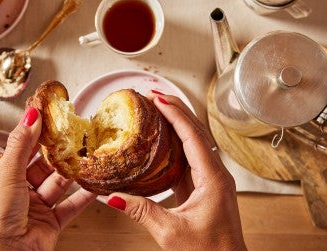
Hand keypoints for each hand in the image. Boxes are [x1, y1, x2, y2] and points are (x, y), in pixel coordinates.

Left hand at [0, 107, 95, 249]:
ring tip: (86, 155)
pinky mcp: (51, 223)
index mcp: (0, 180)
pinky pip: (71, 205)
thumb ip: (22, 144)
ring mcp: (35, 208)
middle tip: (73, 135)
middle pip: (42, 166)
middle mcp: (18, 193)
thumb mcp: (7, 174)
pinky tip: (94, 184)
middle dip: (57, 152)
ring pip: (58, 184)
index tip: (52, 118)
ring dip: (72, 172)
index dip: (36, 134)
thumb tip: (30, 116)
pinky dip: (84, 196)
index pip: (21, 150)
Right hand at [105, 92, 246, 250]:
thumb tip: (113, 197)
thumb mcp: (170, 232)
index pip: (193, 137)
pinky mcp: (204, 184)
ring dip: (178, 122)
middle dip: (176, 110)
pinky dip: (177, 140)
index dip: (175, 115)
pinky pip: (190, 155)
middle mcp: (215, 173)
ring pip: (195, 141)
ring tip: (159, 107)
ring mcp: (211, 178)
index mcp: (213, 179)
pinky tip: (163, 136)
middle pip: (196, 132)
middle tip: (155, 96)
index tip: (158, 99)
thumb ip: (141, 212)